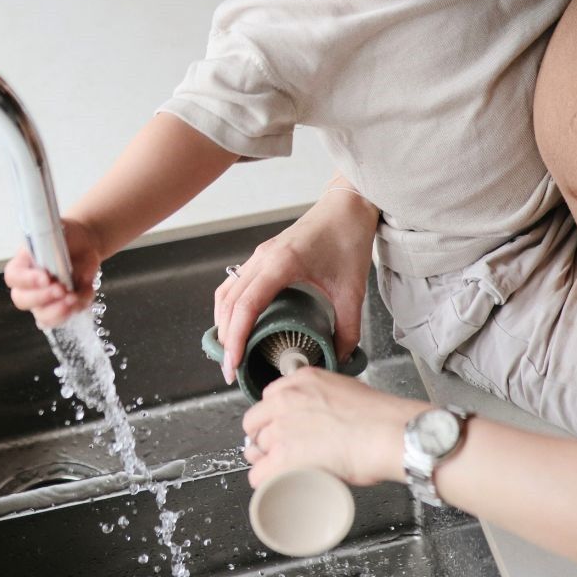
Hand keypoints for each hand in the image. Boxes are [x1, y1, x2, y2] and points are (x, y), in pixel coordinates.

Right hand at [3, 217, 102, 327]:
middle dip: (43, 297)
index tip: (46, 277)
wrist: (83, 245)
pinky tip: (84, 295)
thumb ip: (55, 246)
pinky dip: (75, 310)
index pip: (14, 276)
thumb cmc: (67, 237)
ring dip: (58, 311)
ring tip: (75, 297)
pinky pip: (61, 319)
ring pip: (41, 316)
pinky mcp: (58, 308)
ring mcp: (42, 300)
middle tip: (62, 289)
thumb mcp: (58, 232)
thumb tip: (60, 265)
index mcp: (22, 263)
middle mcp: (28, 285)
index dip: (27, 280)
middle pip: (22, 300)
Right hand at [213, 186, 378, 382]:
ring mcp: (260, 255)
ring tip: (231, 352)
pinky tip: (237, 325)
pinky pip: (235, 284)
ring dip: (224, 323)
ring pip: (227, 293)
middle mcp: (263, 258)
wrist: (348, 206)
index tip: (234, 364)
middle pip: (229, 303)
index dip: (236, 339)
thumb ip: (348, 328)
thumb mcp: (352, 290)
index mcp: (281, 263)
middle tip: (230, 370)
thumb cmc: (348, 238)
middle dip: (226, 339)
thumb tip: (340, 357)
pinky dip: (230, 307)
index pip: (246, 306)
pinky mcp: (263, 256)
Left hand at [241, 366, 426, 488]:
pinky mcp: (283, 457)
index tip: (282, 427)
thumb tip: (327, 414)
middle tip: (282, 451)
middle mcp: (286, 400)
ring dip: (266, 461)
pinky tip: (278, 485)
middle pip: (256, 424)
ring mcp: (281, 429)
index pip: (269, 398)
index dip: (274, 417)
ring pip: (255, 450)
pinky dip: (266, 483)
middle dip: (266, 439)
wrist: (388, 433)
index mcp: (302, 381)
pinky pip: (259, 475)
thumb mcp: (347, 390)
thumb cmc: (379, 417)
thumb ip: (328, 397)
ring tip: (284, 470)